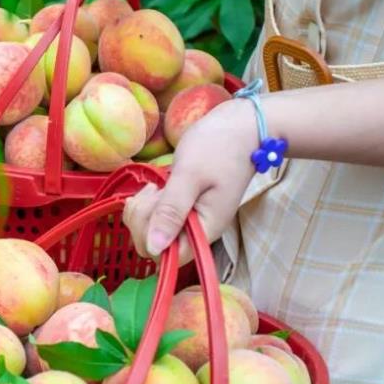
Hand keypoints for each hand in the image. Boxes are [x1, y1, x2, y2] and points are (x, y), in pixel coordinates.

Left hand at [123, 99, 257, 262]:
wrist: (240, 127)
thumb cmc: (218, 147)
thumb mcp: (190, 176)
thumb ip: (171, 211)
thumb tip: (154, 248)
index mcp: (204, 229)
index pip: (167, 256)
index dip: (149, 237)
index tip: (153, 204)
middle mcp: (196, 230)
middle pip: (154, 245)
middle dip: (142, 220)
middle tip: (153, 190)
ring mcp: (188, 219)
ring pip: (150, 231)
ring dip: (143, 210)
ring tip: (156, 186)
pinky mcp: (181, 207)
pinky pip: (154, 217)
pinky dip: (146, 204)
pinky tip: (154, 187)